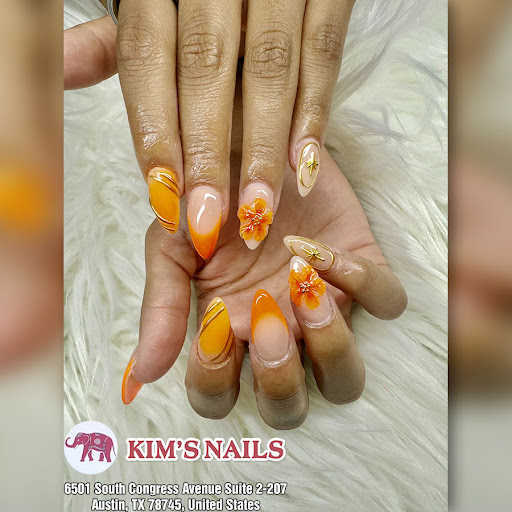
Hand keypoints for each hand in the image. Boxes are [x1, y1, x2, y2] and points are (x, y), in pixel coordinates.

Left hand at [64, 0, 356, 256]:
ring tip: (259, 208)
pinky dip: (315, 112)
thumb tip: (59, 69)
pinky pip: (325, 53)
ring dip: (265, 147)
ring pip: (269, 68)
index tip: (164, 195)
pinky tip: (305, 165)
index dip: (155, 130)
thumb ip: (112, 43)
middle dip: (207, 150)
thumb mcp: (154, 6)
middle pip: (205, 69)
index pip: (146, 58)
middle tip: (209, 216)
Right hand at [121, 105, 406, 427]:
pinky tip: (325, 252)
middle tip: (266, 316)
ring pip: (345, 380)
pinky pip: (385, 304)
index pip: (218, 396)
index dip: (214, 376)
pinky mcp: (363, 272)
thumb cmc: (207, 197)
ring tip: (304, 292)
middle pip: (287, 407)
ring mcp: (324, 309)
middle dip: (278, 377)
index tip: (213, 319)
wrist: (247, 145)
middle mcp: (278, 334)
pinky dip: (364, 286)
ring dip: (328, 349)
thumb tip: (142, 376)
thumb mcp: (173, 245)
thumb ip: (161, 309)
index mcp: (226, 334)